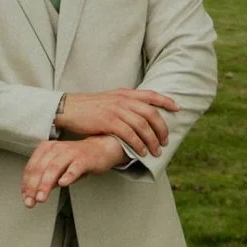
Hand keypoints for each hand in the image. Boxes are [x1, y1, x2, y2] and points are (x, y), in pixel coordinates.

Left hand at [22, 134, 128, 203]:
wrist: (101, 149)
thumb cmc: (77, 159)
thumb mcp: (59, 168)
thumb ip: (45, 179)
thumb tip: (31, 193)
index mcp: (46, 149)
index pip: (32, 167)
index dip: (26, 183)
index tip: (25, 196)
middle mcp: (56, 149)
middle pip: (41, 168)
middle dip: (33, 186)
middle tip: (30, 201)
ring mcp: (70, 153)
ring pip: (54, 168)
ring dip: (45, 184)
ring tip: (41, 197)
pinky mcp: (84, 159)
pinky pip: (74, 168)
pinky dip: (68, 175)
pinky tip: (63, 183)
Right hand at [53, 89, 175, 157]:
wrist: (68, 108)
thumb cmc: (88, 106)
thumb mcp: (109, 99)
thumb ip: (124, 103)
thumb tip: (139, 112)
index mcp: (125, 93)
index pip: (151, 95)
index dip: (166, 101)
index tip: (177, 108)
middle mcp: (123, 100)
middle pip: (151, 113)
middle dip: (162, 129)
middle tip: (165, 141)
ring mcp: (116, 110)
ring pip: (142, 126)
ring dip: (152, 140)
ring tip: (156, 151)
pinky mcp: (109, 122)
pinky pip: (129, 135)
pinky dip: (138, 145)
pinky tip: (141, 152)